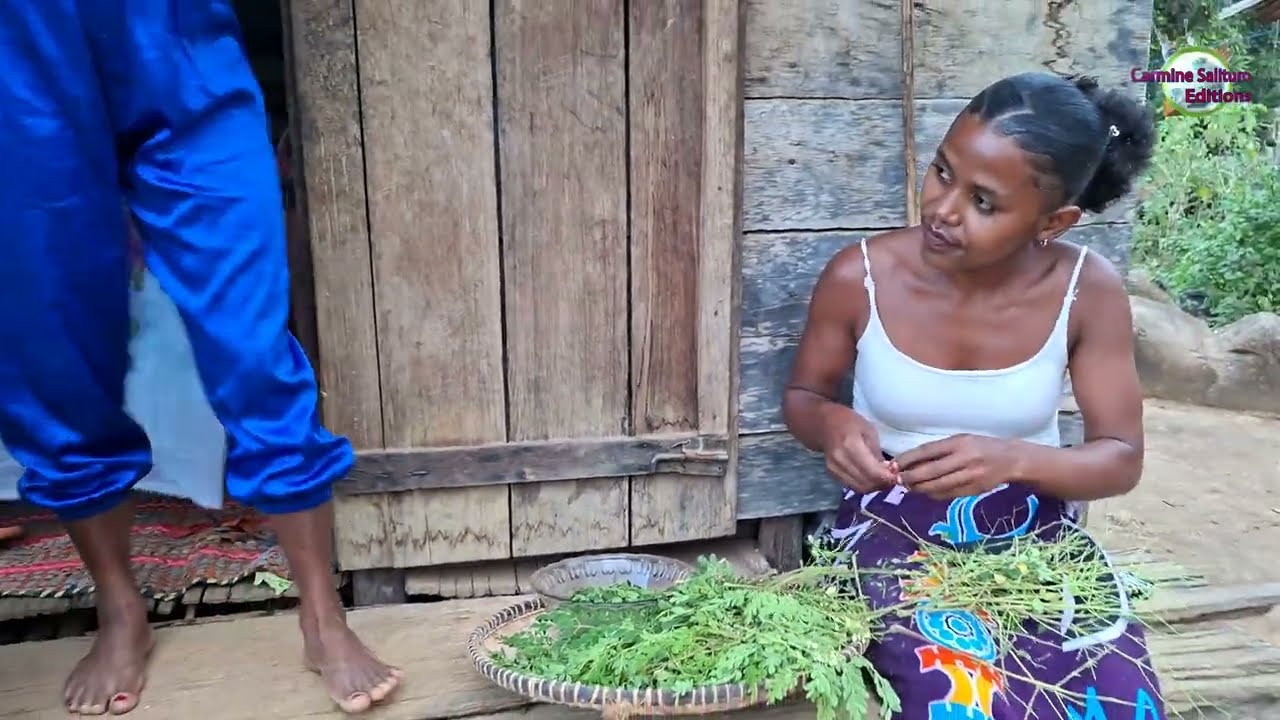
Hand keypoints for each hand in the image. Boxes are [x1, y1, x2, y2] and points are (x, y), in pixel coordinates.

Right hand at [819, 405, 896, 493]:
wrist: (823, 424)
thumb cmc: (849, 422)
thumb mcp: (868, 430)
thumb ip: (877, 452)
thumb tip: (888, 471)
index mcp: (851, 445)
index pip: (872, 471)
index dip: (887, 478)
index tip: (897, 476)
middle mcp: (840, 460)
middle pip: (866, 483)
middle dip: (882, 484)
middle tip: (893, 479)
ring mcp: (834, 469)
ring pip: (859, 488)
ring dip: (874, 487)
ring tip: (883, 479)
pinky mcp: (831, 474)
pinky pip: (852, 486)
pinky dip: (864, 485)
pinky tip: (870, 477)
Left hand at [894, 434, 1021, 499]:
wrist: (1011, 460)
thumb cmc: (981, 446)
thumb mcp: (961, 440)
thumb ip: (939, 450)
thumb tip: (911, 461)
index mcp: (958, 443)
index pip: (926, 451)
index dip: (907, 459)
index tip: (893, 465)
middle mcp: (964, 459)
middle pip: (930, 471)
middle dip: (910, 477)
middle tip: (897, 480)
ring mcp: (969, 476)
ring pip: (937, 486)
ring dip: (919, 488)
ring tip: (908, 487)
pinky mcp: (973, 490)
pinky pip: (947, 494)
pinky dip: (933, 494)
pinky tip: (925, 491)